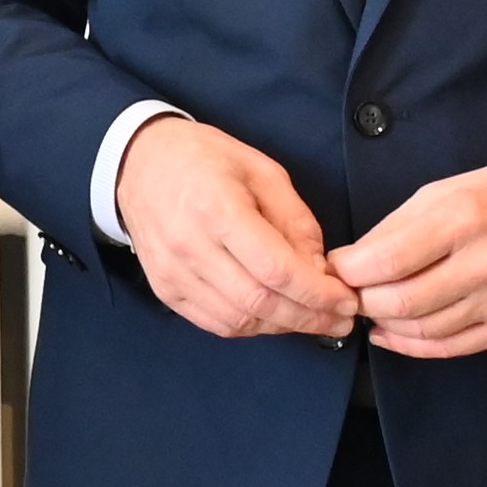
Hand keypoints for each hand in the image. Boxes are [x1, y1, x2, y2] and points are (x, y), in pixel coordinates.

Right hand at [116, 117, 351, 340]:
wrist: (140, 164)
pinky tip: (274, 316)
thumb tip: (318, 270)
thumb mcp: (262, 170)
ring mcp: (172, 273)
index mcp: (216, 208)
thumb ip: (295, 220)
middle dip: (308, 318)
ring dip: (282, 326)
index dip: (317, 293)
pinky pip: (216, 323)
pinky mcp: (165, 290)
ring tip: (311, 318)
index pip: (275, 269)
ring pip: (238, 320)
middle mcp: (190, 246)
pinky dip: (251, 326)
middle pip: (259, 302)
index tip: (346, 301)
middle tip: (340, 321)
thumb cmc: (205, 160)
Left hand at [334, 156, 486, 360]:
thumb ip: (395, 228)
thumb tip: (351, 262)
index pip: (388, 260)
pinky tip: (392, 333)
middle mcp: (485, 263)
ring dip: (384, 323)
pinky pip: (451, 347)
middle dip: (362, 301)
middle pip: (401, 303)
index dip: (349, 271)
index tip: (335, 268)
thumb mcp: (444, 190)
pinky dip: (412, 345)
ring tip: (370, 307)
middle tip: (347, 292)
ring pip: (422, 330)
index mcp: (464, 218)